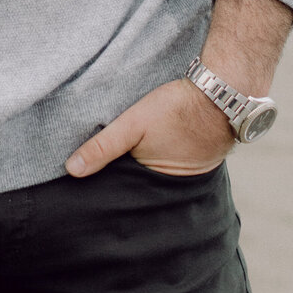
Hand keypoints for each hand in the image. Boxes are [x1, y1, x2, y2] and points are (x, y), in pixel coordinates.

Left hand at [65, 75, 233, 178]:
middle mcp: (172, 191)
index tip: (85, 188)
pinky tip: (147, 151)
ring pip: (153, 179)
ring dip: (139, 171)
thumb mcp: (133, 125)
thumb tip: (72, 169)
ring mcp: (187, 178)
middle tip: (96, 176)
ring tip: (119, 163)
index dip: (106, 190)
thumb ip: (103, 147)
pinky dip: (156, 162)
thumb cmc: (176, 110)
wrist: (221, 96)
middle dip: (121, 184)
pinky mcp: (195, 164)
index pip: (123, 196)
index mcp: (154, 188)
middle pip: (138, 190)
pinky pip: (168, 168)